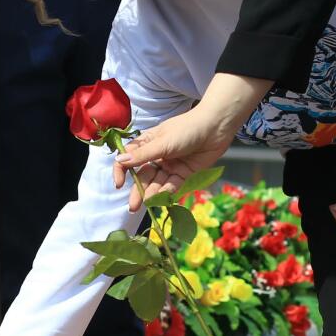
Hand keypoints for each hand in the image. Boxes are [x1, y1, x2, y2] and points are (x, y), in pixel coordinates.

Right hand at [113, 74, 268, 206]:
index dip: (122, 170)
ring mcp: (170, 166)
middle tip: (132, 207)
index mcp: (148, 144)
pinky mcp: (184, 173)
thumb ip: (143, 155)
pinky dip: (166, 192)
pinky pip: (172, 185)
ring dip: (151, 194)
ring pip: (157, 183)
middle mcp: (157, 156)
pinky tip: (160, 199)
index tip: (119, 183)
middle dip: (137, 191)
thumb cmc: (187, 129)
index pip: (128, 158)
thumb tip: (119, 161)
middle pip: (143, 176)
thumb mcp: (163, 142)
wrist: (216, 128)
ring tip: (147, 205)